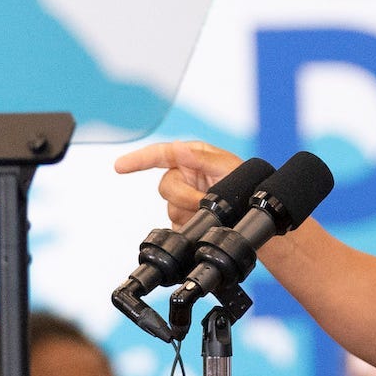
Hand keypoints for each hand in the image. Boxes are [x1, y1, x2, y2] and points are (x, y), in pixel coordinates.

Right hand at [114, 141, 243, 225]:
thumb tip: (178, 148)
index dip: (137, 160)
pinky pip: (175, 225)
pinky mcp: (185, 219)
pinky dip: (188, 226)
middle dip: (184, 196)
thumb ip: (201, 158)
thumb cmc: (247, 183)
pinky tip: (202, 223)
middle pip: (165, 187)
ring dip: (189, 212)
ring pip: (171, 208)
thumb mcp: (228, 167)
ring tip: (210, 210)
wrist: (256, 214)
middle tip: (203, 200)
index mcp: (191, 157)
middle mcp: (185, 176)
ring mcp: (184, 198)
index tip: (119, 167)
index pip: (159, 155)